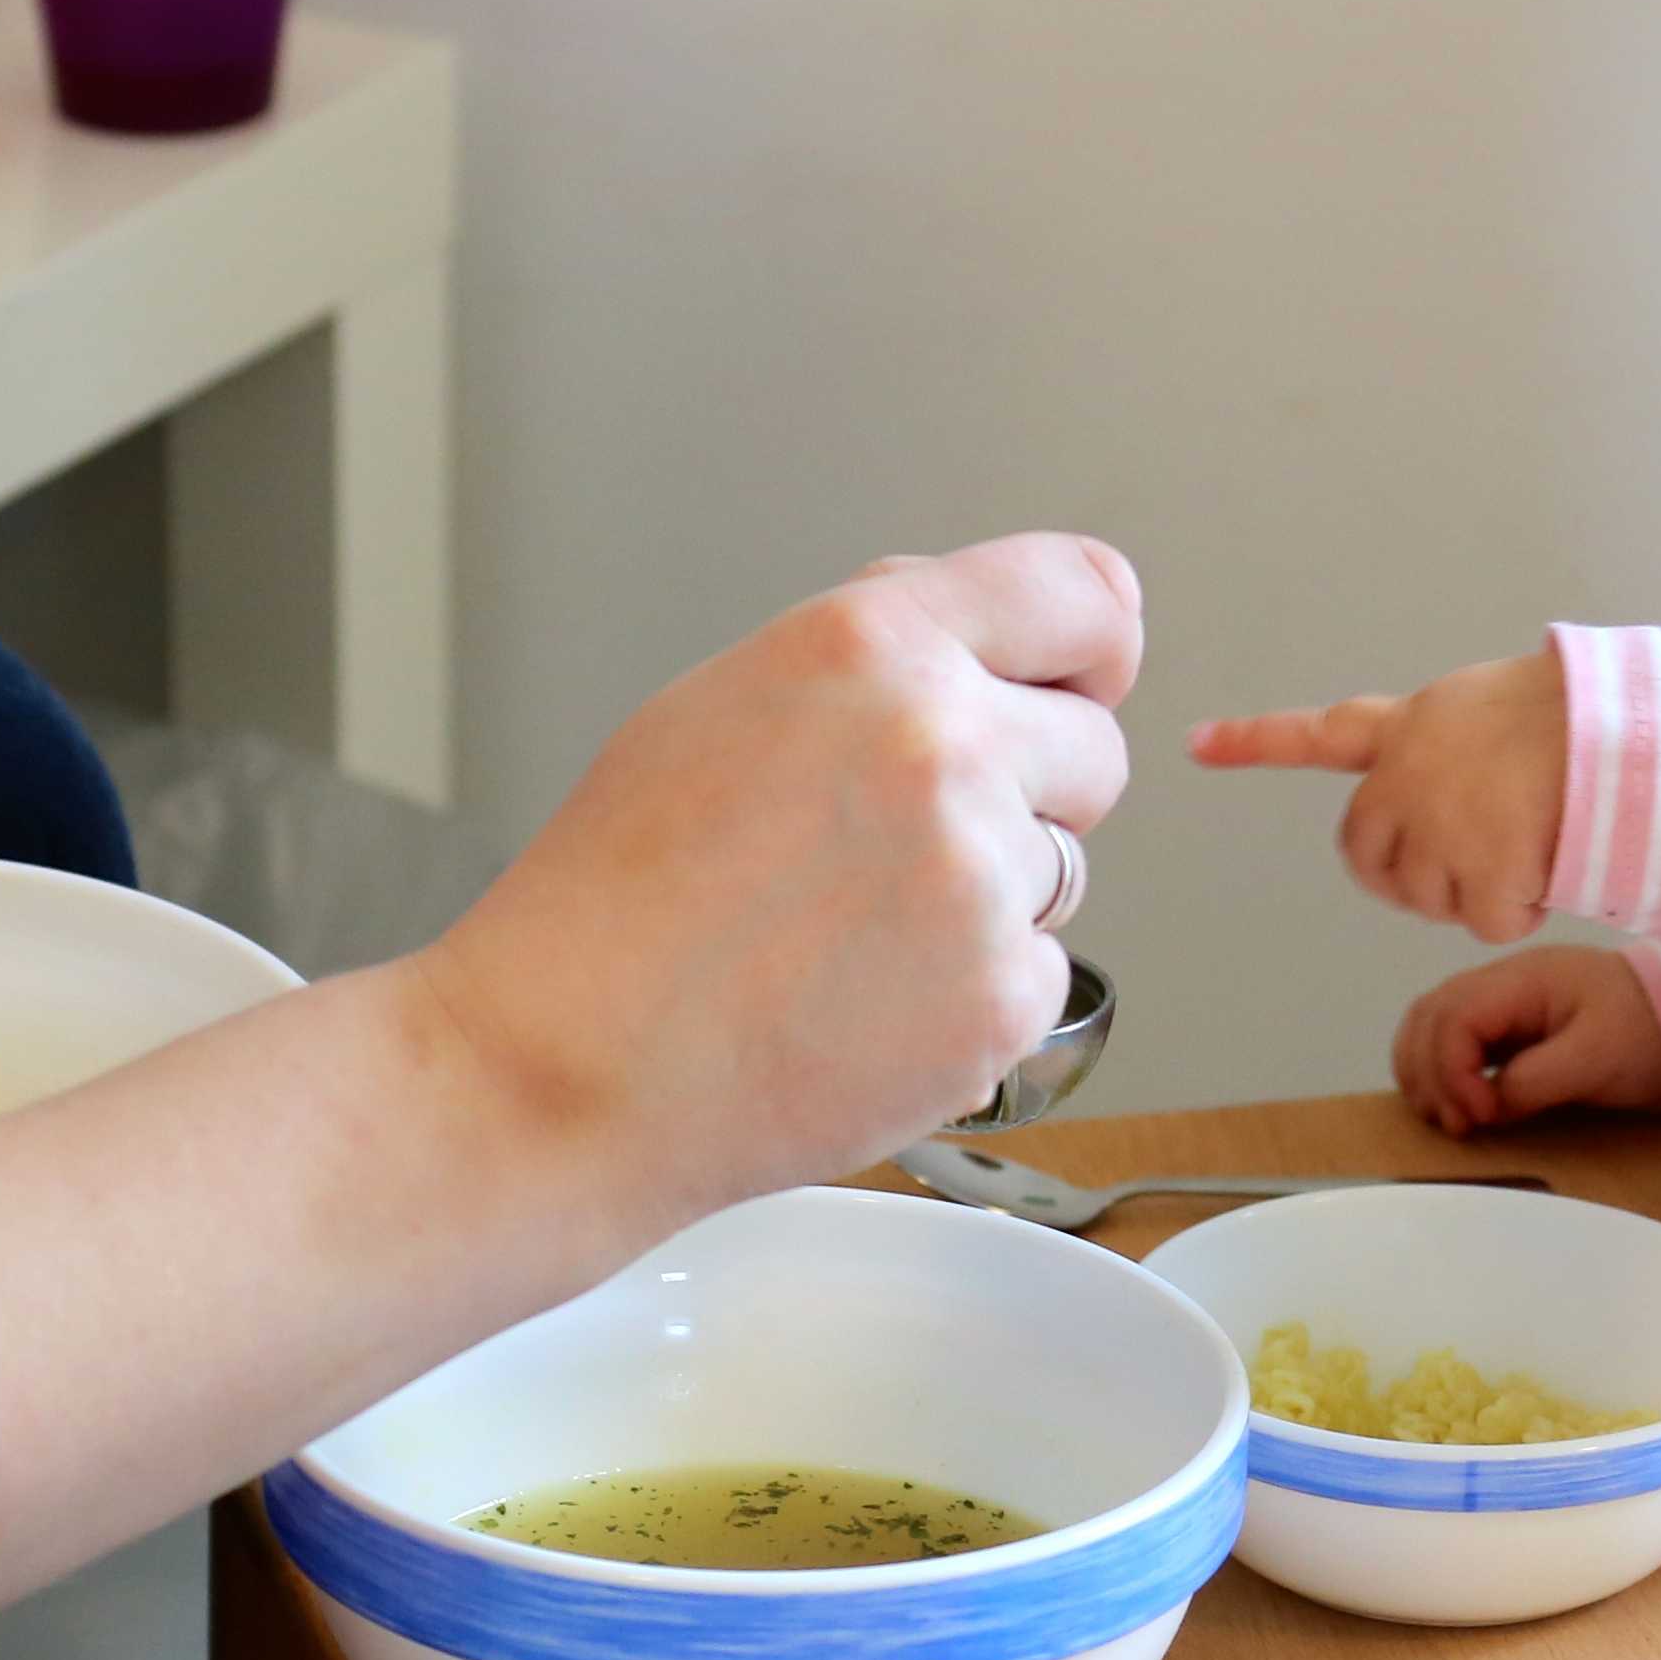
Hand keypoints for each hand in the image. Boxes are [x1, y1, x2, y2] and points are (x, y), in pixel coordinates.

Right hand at [410, 534, 1140, 1230]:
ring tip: (847, 935)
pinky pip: (1040, 975)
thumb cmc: (616, 898)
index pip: (1083, 594)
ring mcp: (979, 877)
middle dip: (1029, 792)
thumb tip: (977, 636)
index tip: (1088, 678)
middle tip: (899, 849)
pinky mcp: (999, 1000)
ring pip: (1061, 870)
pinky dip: (971, 998)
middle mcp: (941, 745)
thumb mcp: (721, 702)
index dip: (1094, 647)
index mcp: (871, 646)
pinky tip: (861, 1005)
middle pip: (1094, 749)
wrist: (566, 1064)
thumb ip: (872, 655)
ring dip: (991, 899)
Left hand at [1190, 644, 1573, 941]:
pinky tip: (1547, 864)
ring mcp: (1436, 830)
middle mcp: (1403, 780)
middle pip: (1369, 860)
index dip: (1255, 741)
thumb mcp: (1487, 709)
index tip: (1196, 741)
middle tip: (1472, 860)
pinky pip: (1486, 923)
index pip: (1317, 735)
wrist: (1619, 732)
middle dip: (1408, 876)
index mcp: (1408, 730)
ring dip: (1476, 891)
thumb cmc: (1573, 717)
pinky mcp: (1478, 873)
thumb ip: (1443, 752)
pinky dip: (1520, 911)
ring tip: (1529, 837)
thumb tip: (1450, 804)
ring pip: (1431, 899)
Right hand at [1392, 945, 1660, 1135]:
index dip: (1452, 1070)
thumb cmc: (1644, 1031)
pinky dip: (1436, 1070)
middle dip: (1427, 1074)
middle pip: (1426, 1016)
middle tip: (1456, 1125)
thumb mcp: (1598, 1058)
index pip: (1454, 1016)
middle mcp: (1497, 983)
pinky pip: (1447, 1039)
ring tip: (1447, 1118)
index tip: (1480, 1116)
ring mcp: (1496, 1002)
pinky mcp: (1502, 1026)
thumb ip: (1537, 1080)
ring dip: (1423, 1072)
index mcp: (1520, 980)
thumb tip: (1487, 1107)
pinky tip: (1453, 1103)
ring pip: (1426, 1025)